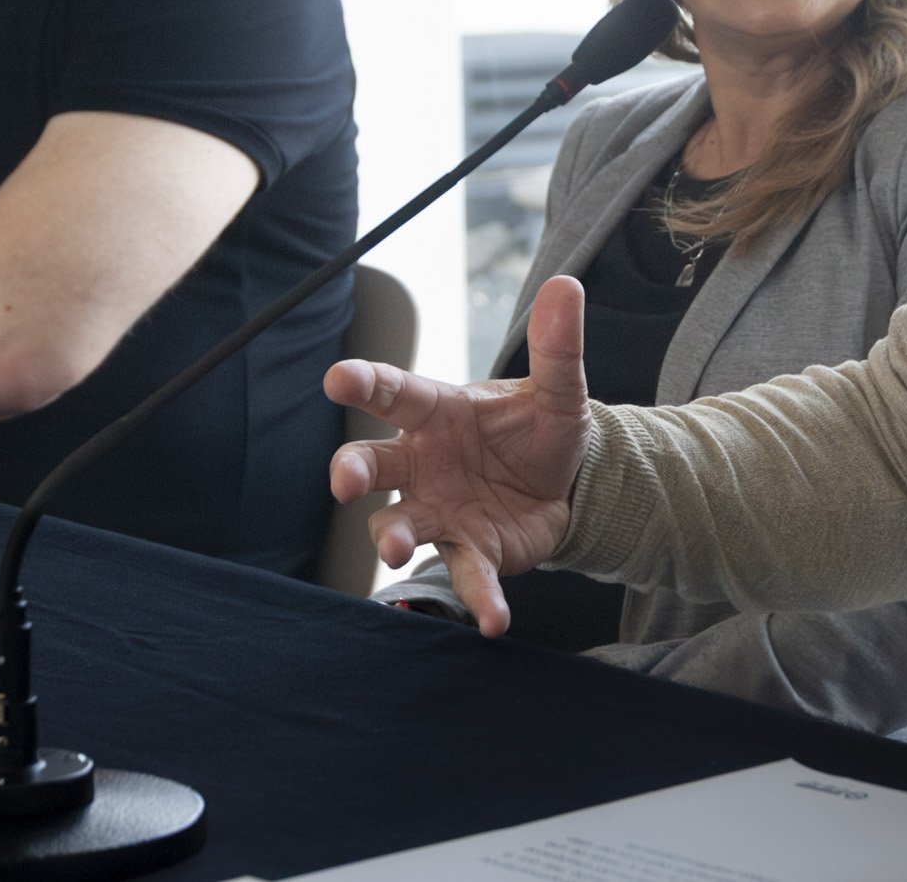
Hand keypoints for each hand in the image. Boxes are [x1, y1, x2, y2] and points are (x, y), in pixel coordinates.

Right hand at [325, 274, 593, 636]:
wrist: (569, 484)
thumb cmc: (540, 429)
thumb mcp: (559, 389)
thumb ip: (558, 347)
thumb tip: (568, 286)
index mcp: (437, 412)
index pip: (393, 392)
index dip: (364, 383)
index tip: (337, 378)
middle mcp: (424, 463)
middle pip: (374, 465)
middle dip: (352, 472)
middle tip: (345, 482)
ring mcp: (441, 510)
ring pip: (401, 524)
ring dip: (394, 539)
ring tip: (398, 554)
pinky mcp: (471, 550)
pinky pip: (467, 575)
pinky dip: (479, 598)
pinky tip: (495, 620)